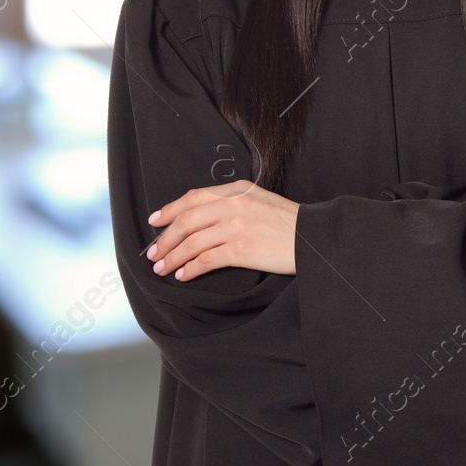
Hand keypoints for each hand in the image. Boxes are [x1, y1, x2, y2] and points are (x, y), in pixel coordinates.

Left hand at [145, 181, 298, 280]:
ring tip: (162, 268)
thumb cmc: (288, 222)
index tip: (155, 221)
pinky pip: (206, 260)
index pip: (193, 197)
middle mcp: (234, 205)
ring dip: (173, 257)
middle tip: (153, 254)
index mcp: (237, 190)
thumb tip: (203, 218)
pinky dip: (190, 269)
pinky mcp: (241, 250)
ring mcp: (236, 227)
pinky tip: (183, 276)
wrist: (312, 237)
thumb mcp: (260, 200)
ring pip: (192, 242)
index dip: (170, 210)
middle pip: (187, 221)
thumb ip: (233, 202)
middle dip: (165, 239)